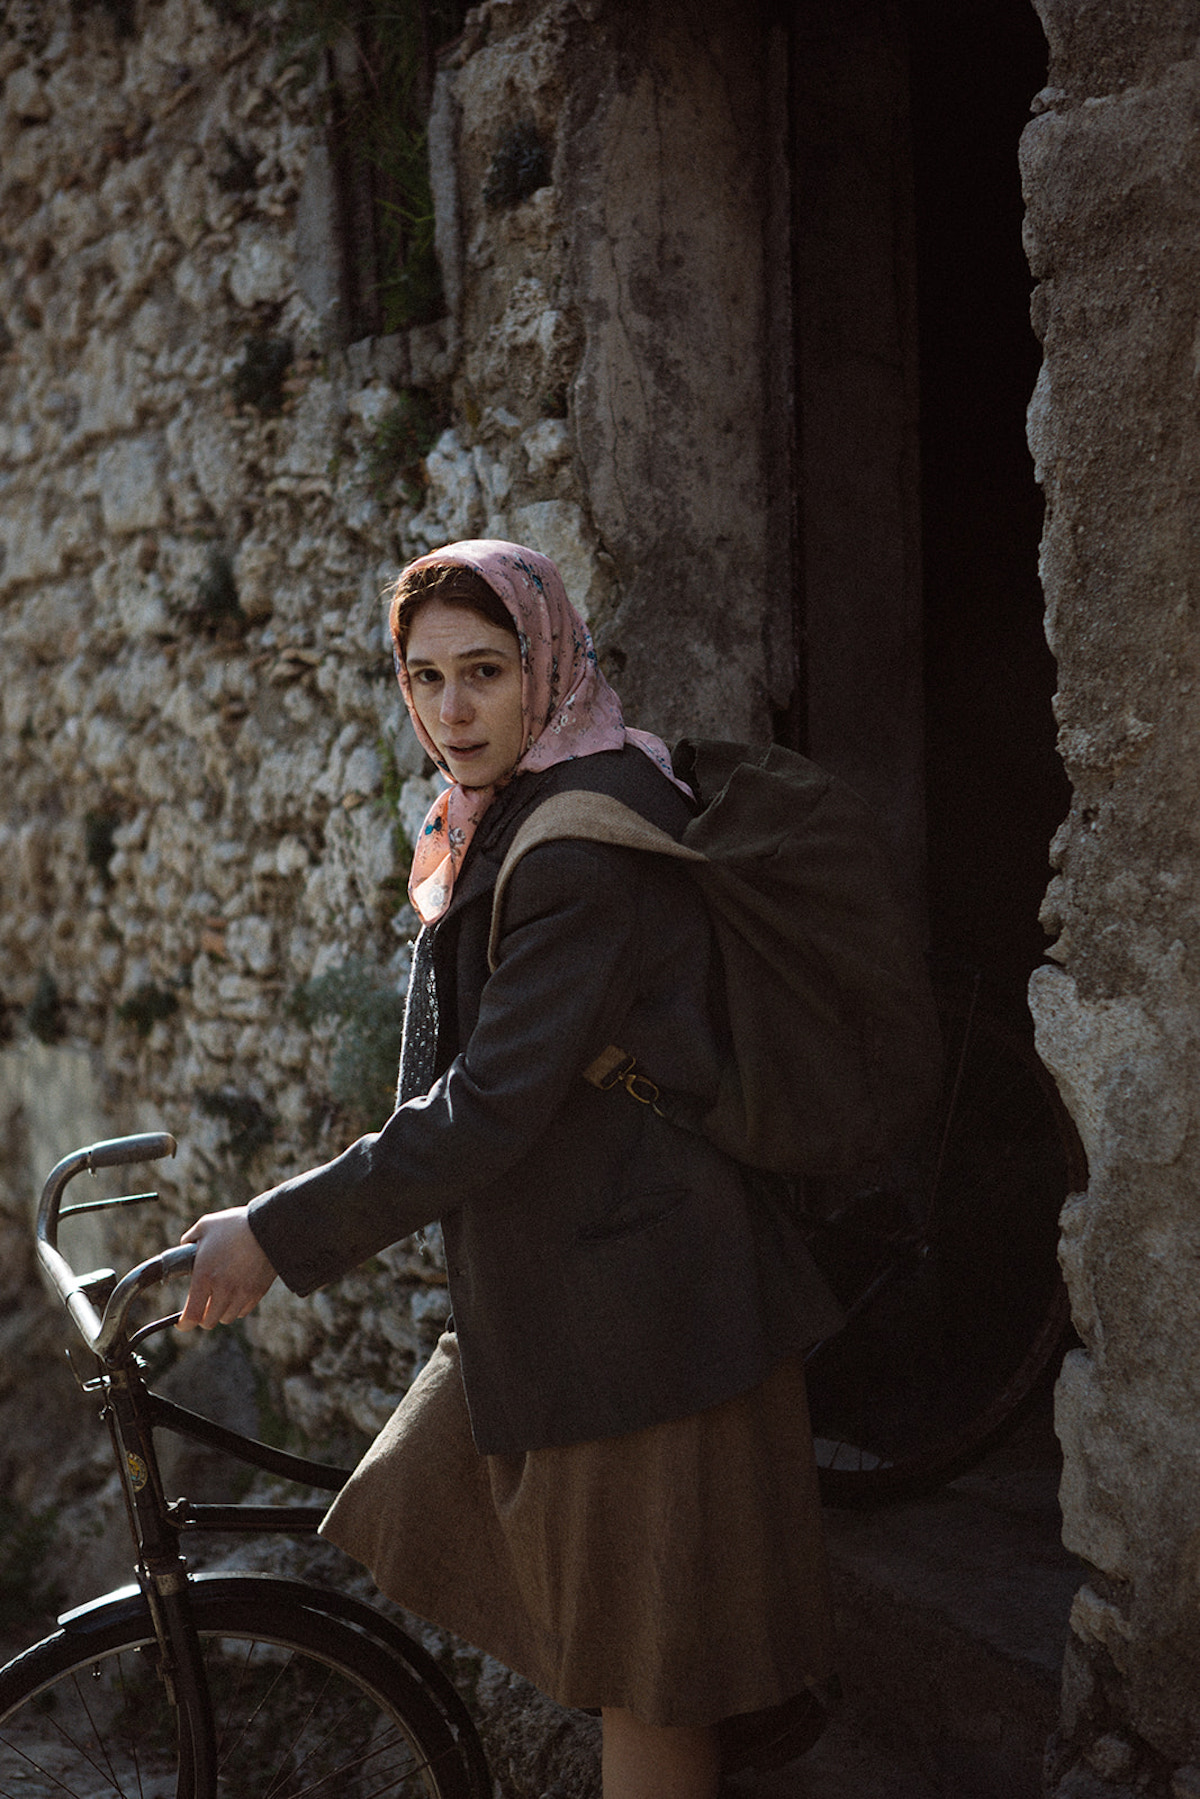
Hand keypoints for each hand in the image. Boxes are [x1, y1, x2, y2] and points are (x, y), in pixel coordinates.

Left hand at [177, 1207, 276, 1330]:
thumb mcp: (206, 1226)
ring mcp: (242, 1293)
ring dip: (220, 1312)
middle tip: (202, 1304)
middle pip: (209, 1322)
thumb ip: (190, 1239)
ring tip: (220, 1297)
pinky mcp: (258, 1292)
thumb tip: (185, 1246)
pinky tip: (236, 1293)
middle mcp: (223, 1290)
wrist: (270, 1226)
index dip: (184, 1324)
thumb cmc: (236, 1224)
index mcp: (205, 1276)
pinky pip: (243, 1310)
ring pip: (227, 1318)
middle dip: (203, 1316)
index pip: (192, 1316)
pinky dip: (237, 1306)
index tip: (181, 1322)